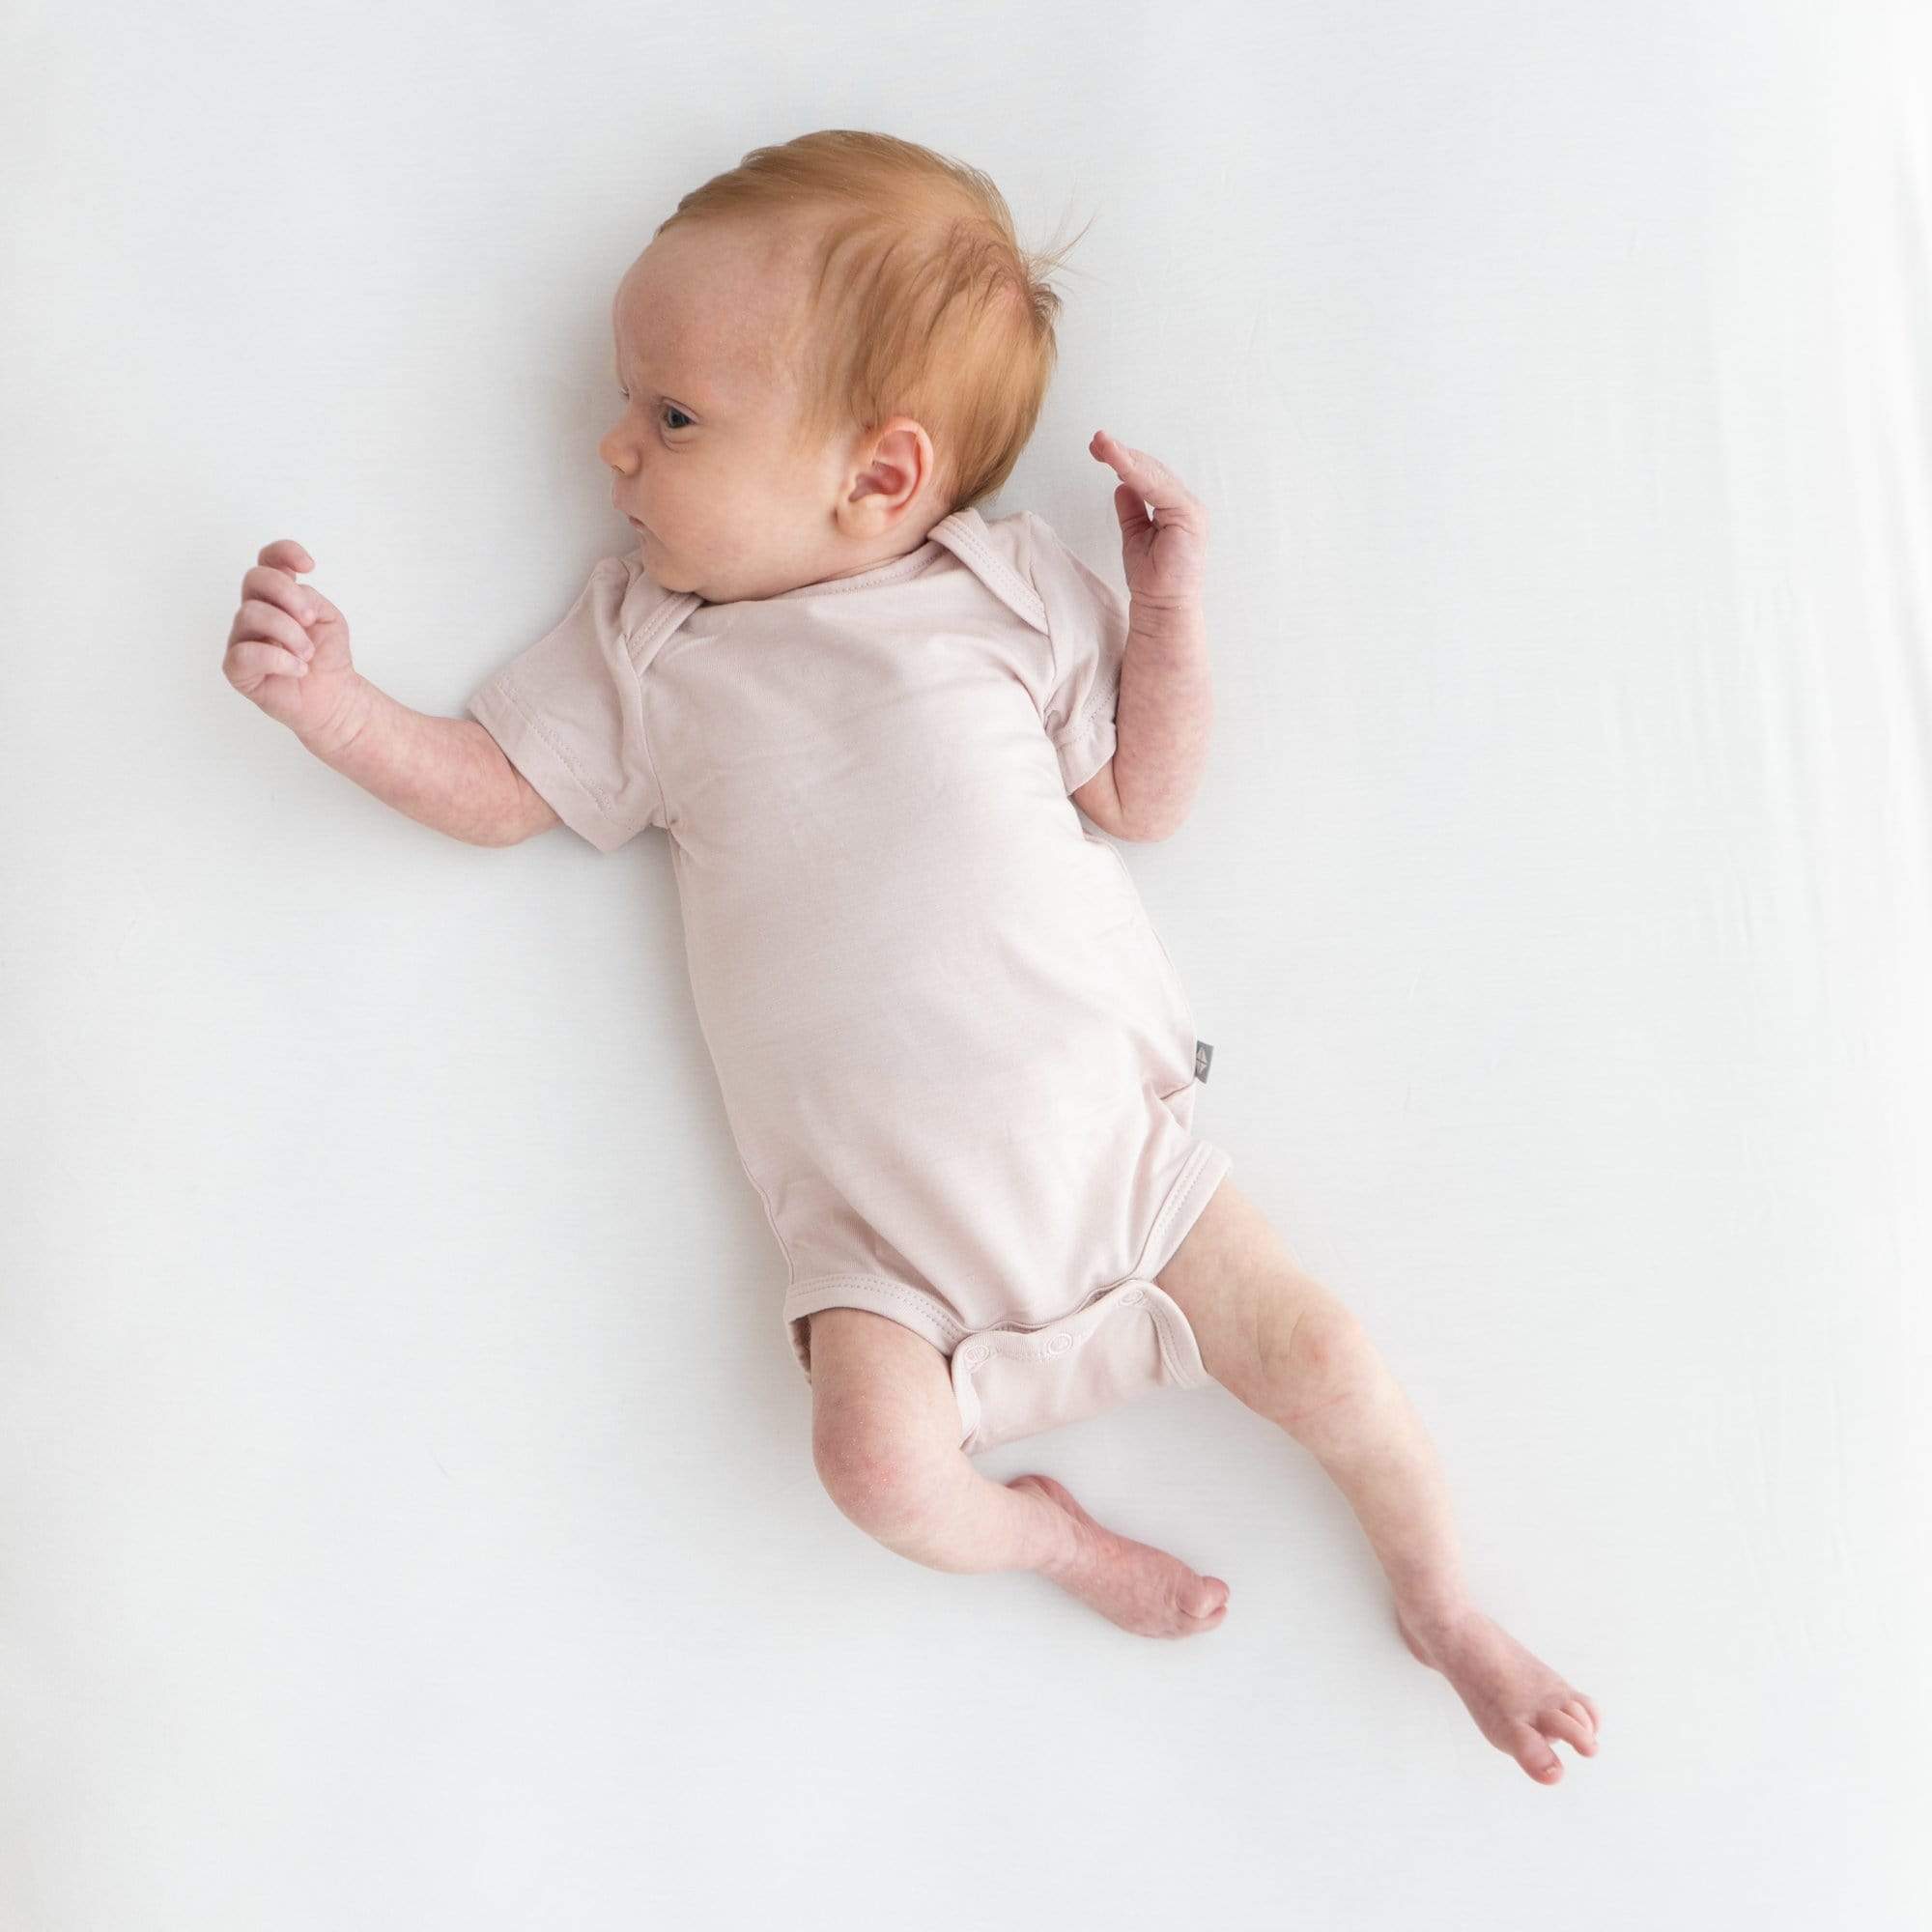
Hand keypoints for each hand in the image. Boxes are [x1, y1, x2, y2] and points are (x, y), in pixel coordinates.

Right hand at [223, 539, 366, 751]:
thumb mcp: (329, 618)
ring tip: (308, 654)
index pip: (268, 561)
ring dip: (289, 633)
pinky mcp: (237, 668)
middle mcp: (255, 612)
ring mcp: (242, 638)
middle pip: (255, 578)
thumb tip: (293, 599)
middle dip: (288, 594)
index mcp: (277, 597)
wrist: (333, 696)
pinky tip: (299, 669)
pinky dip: (280, 660)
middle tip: (310, 620)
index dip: (283, 552)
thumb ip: (311, 599)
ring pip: (251, 614)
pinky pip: (246, 653)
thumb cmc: (326, 655)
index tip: (310, 566)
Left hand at [1088, 430, 1208, 612]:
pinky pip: (1159, 488)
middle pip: (1152, 470)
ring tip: (1103, 444)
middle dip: (1122, 454)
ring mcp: (1190, 510)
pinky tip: (1118, 461)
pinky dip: (1137, 473)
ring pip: (1155, 475)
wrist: (1163, 607)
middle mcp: (1185, 505)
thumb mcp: (1135, 536)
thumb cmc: (1153, 578)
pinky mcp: (1189, 516)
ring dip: (1127, 457)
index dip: (1123, 460)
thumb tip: (1121, 487)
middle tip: (1096, 441)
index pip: (1148, 477)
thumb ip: (1132, 511)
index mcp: (1174, 508)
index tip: (1098, 448)